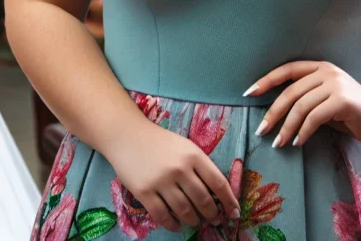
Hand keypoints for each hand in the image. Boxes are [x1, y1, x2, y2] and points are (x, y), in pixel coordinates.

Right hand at [107, 120, 240, 231]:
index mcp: (192, 154)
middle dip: (212, 214)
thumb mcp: (184, 146)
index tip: (234, 213)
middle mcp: (179, 168)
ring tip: (194, 221)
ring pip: (185, 211)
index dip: (229, 201)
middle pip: (203, 200)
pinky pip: (163, 216)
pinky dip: (173, 225)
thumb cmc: (159, 141)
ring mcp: (161, 181)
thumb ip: (200, 166)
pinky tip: (176, 225)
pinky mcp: (144, 192)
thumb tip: (217, 195)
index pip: (218, 182)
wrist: (126, 134)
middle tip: (214, 219)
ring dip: (193, 220)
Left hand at [245, 61, 360, 146]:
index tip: (248, 93)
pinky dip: (303, 131)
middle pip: (290, 92)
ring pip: (300, 106)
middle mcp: (326, 71)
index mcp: (319, 66)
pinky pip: (314, 117)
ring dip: (287, 127)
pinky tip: (298, 142)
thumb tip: (275, 111)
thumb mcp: (324, 100)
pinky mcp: (343, 100)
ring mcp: (335, 84)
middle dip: (273, 112)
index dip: (266, 80)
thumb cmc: (351, 113)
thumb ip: (305, 99)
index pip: (286, 70)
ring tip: (278, 142)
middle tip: (261, 130)